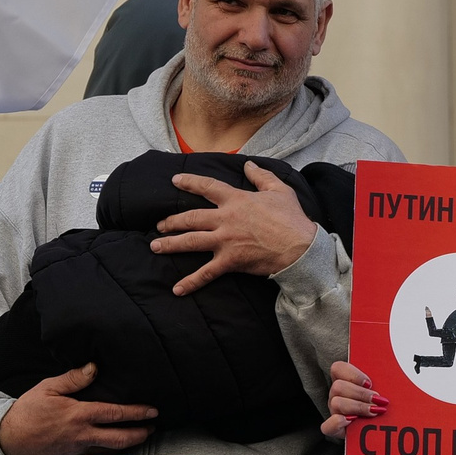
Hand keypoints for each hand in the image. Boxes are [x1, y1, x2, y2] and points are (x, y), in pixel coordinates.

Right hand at [0, 364, 156, 454]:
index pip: (115, 414)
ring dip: (130, 443)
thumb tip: (94, 367)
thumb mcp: (48, 388)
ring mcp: (79, 449)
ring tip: (142, 435)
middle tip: (154, 427)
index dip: (137, 413)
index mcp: (79, 415)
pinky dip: (112, 450)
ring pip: (112, 449)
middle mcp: (83, 434)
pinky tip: (118, 444)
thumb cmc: (28, 411)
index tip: (153, 411)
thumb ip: (73, 378)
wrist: (9, 438)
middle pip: (120, 438)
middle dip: (140, 433)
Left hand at [150, 163, 319, 294]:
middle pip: (191, 218)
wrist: (300, 248)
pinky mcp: (230, 261)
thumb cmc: (292, 219)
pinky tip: (177, 289)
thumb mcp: (279, 190)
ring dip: (171, 244)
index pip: (207, 187)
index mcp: (236, 200)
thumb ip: (261, 176)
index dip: (189, 182)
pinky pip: (206, 273)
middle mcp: (226, 219)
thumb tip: (248, 165)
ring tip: (156, 246)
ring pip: (191, 241)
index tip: (174, 181)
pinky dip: (191, 281)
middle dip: (172, 221)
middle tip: (160, 224)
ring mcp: (226, 241)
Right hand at [318, 361, 388, 440]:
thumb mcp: (380, 389)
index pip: (338, 368)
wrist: (378, 428)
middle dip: (361, 393)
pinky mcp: (333, 428)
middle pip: (338, 386)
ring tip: (374, 411)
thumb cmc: (378, 404)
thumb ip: (381, 382)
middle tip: (378, 400)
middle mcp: (336, 394)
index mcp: (345, 380)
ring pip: (336, 403)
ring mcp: (334, 411)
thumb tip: (392, 379)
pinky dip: (338, 423)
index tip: (369, 383)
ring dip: (357, 407)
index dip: (353, 374)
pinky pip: (328, 426)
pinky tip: (352, 421)